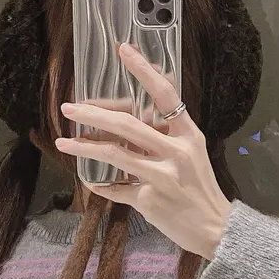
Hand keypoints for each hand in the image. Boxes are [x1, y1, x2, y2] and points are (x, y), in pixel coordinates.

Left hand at [55, 43, 231, 259]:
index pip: (165, 94)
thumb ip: (166, 137)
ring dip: (85, 146)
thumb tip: (127, 124)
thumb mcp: (192, 154)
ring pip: (115, 153)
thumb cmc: (201, 189)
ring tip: (63, 141)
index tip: (123, 50)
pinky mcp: (150, 199)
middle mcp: (176, 151)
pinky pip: (117, 188)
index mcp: (189, 134)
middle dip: (94, 113)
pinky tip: (90, 181)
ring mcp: (162, 176)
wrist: (215, 228)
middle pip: (128, 124)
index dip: (143, 70)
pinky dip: (101, 185)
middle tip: (69, 107)